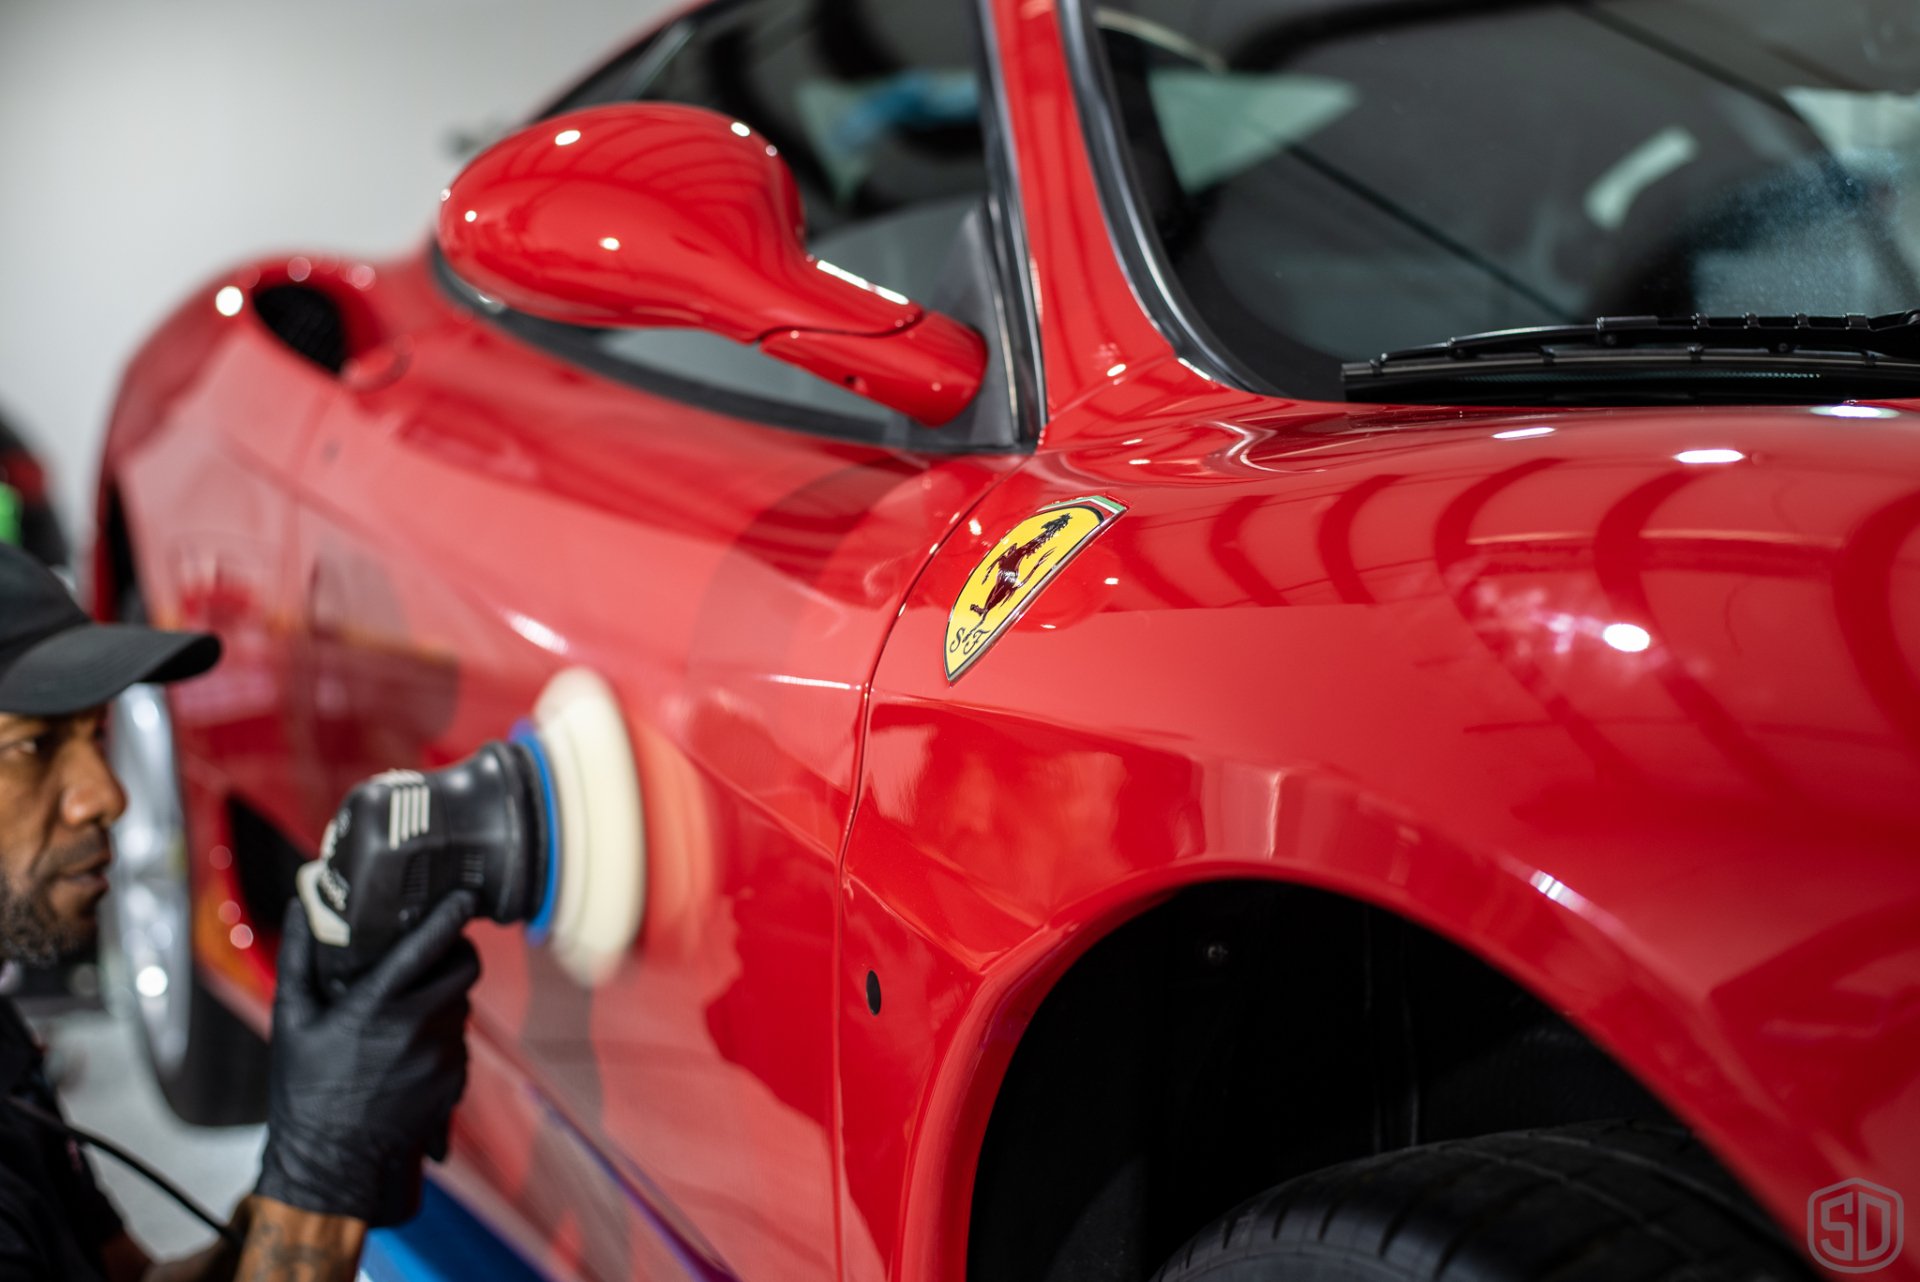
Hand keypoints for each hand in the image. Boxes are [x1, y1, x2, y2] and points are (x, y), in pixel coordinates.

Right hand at [254, 890, 479, 1226]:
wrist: (332, 1163)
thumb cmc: (304, 1088)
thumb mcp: (291, 1021)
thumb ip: (298, 958)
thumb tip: (300, 906)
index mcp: (377, 1006)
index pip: (429, 945)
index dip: (452, 914)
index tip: (466, 895)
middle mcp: (418, 1027)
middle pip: (466, 968)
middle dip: (457, 952)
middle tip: (439, 949)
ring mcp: (442, 1057)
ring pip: (463, 1004)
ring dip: (447, 996)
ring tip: (411, 1005)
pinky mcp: (455, 1081)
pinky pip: (460, 1042)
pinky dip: (443, 1035)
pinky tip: (411, 1048)